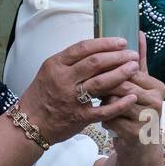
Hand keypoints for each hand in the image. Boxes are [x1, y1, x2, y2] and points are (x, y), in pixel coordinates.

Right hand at [18, 37, 141, 143]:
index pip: (83, 48)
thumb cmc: (41, 96)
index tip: (121, 42)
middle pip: (95, 63)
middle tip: (132, 55)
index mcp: (56, 65)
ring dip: (121, 74)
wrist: (30, 123)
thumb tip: (97, 51)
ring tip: (135, 69)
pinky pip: (103, 110)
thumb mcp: (50, 71)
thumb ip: (70, 62)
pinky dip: (119, 104)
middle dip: (118, 57)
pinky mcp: (79, 117)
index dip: (105, 43)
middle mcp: (63, 80)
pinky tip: (132, 97)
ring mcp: (71, 99)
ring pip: (101, 83)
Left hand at [102, 32, 164, 148]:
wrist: (141, 147)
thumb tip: (138, 33)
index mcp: (157, 87)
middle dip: (104, 84)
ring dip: (102, 101)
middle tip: (87, 81)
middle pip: (122, 85)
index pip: (130, 71)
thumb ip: (138, 61)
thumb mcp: (139, 85)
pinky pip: (112, 120)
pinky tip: (98, 118)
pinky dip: (102, 118)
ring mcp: (148, 119)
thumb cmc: (136, 111)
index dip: (111, 67)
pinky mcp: (136, 134)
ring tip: (93, 99)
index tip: (94, 67)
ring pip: (115, 102)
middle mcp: (157, 102)